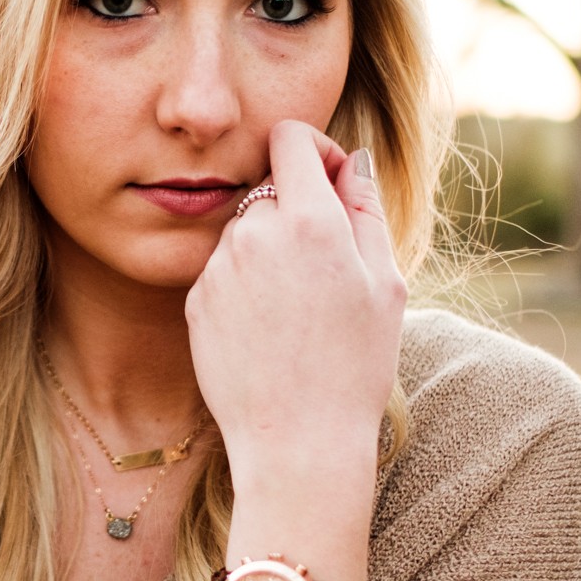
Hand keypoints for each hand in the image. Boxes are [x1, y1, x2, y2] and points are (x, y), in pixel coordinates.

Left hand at [185, 121, 404, 580]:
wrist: (297, 443)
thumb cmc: (355, 367)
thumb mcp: (385, 285)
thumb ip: (365, 209)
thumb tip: (348, 162)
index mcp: (309, 221)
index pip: (289, 137)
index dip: (314, 150)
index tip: (331, 182)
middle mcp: (253, 233)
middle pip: (270, 189)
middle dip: (298, 212)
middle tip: (327, 273)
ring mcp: (217, 267)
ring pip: (246, 232)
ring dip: (270, 252)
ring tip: (298, 314)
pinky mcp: (194, 300)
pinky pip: (224, 271)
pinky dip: (245, 286)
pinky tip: (269, 334)